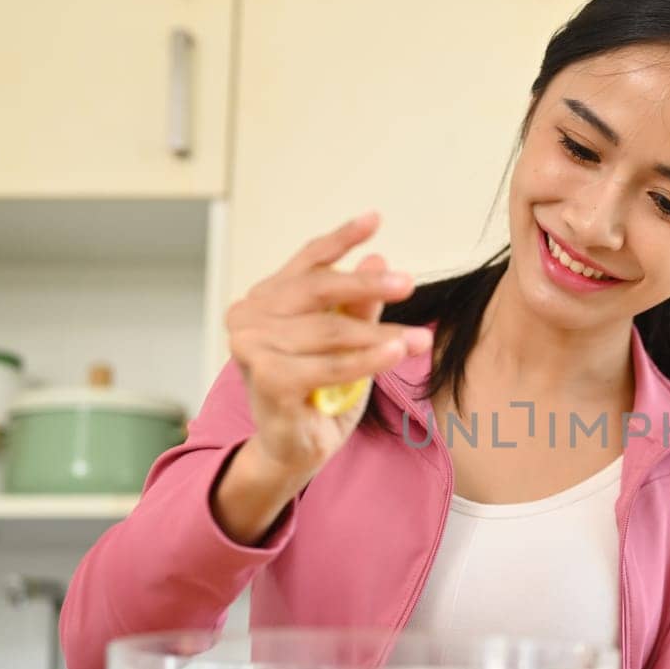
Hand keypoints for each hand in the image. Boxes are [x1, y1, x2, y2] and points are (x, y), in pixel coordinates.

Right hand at [225, 213, 431, 479]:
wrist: (293, 449)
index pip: (308, 260)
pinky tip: (396, 353)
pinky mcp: (267, 378)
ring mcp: (252, 346)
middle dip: (368, 287)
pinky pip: (330, 364)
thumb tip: (379, 259)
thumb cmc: (317, 392)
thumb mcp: (345, 343)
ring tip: (419, 339)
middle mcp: (249, 315)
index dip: (342, 238)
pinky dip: (367, 360)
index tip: (375, 219)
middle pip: (318, 288)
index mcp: (266, 298)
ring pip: (331, 330)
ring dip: (380, 334)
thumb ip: (357, 306)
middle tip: (409, 285)